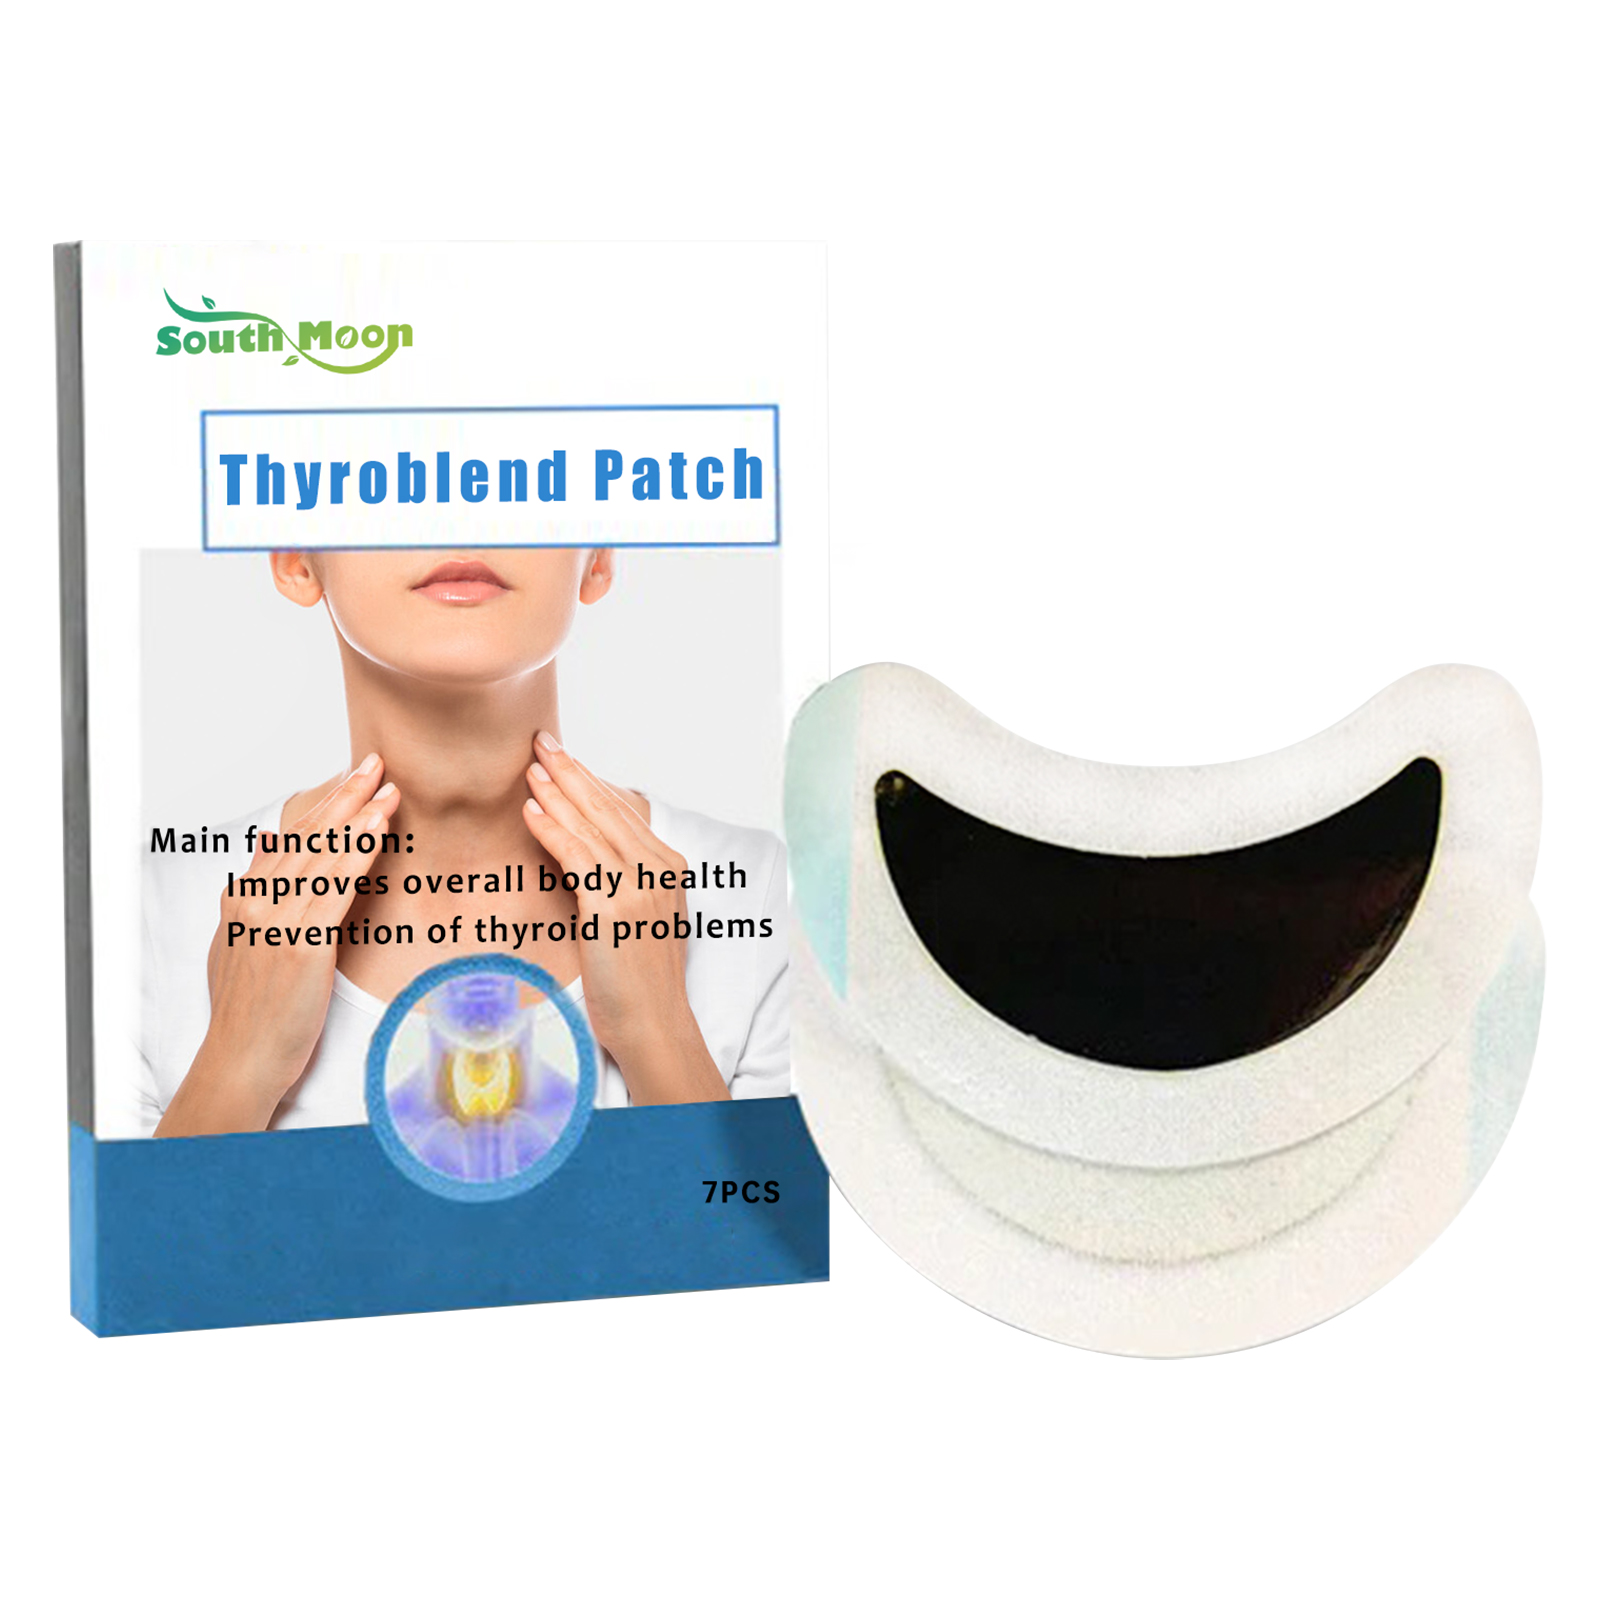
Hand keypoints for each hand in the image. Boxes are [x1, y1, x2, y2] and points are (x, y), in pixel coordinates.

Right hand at [156, 756, 401, 1135]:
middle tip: (376, 764)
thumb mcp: (239, 944)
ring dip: (358, 817)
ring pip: (323, 856)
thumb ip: (253, 896)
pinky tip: (378, 832)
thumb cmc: (251, 1010)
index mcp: (242, 899)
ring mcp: (277, 923)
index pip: (289, 839)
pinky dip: (357, 855)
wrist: (242, 1059)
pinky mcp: (301, 946)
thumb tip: (265, 847)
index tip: (352, 779)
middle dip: (345, 797)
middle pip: (307, 838)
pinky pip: (335, 890)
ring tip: (387, 788)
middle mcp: (256, 903)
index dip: (323, 805)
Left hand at [521, 731, 727, 1104]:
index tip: (564, 756)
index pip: (623, 811)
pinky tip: (531, 810)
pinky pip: (576, 857)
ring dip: (556, 793)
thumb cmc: (640, 978)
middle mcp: (658, 869)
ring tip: (530, 767)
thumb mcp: (642, 916)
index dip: (591, 780)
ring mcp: (638, 886)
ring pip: (591, 827)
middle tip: (542, 742)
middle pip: (607, 809)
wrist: (653, 1022)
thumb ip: (623, 879)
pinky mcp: (612, 907)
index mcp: (669, 867)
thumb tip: (585, 846)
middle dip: (571, 772)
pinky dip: (552, 829)